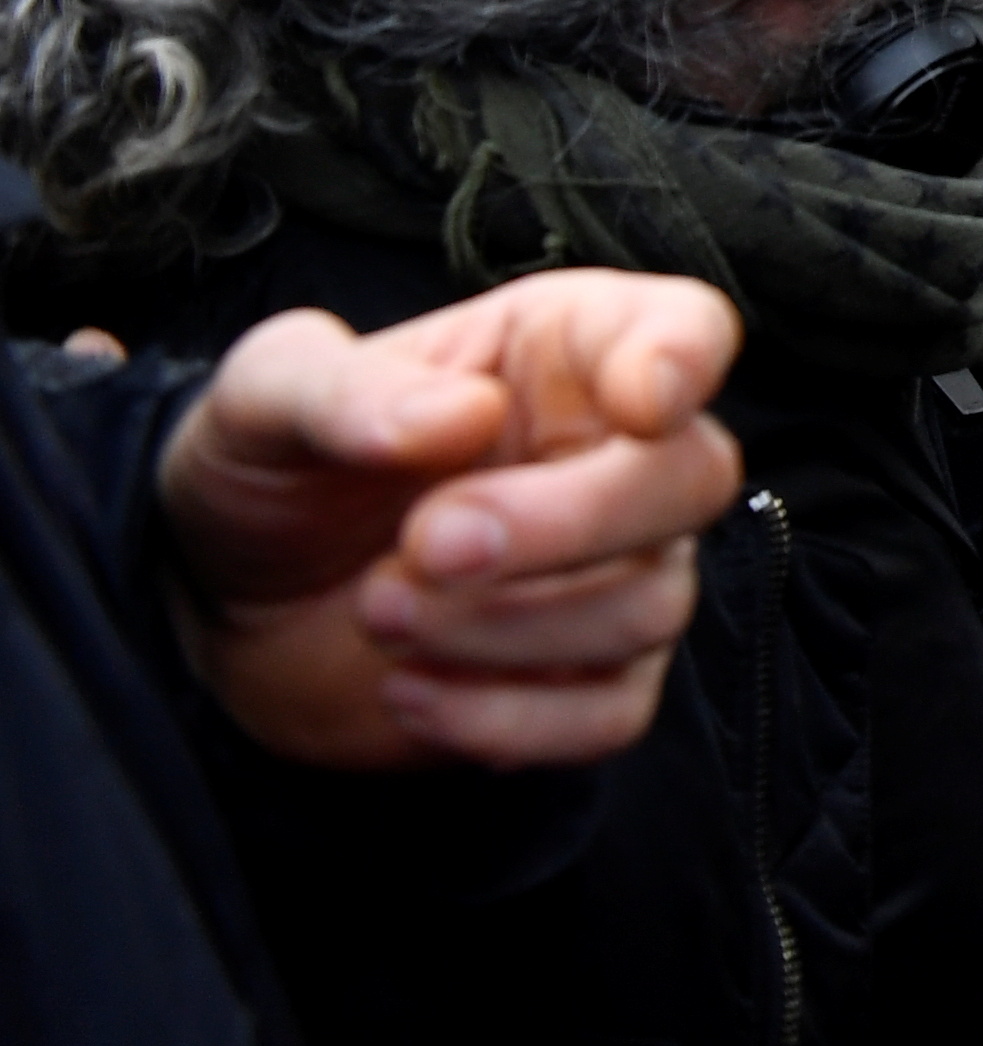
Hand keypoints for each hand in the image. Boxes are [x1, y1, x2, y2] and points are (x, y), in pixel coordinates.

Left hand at [161, 271, 745, 771]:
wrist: (227, 609)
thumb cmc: (269, 473)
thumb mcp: (260, 400)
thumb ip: (340, 390)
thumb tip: (459, 418)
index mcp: (563, 351)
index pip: (687, 328)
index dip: (687, 360)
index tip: (637, 404)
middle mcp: (618, 455)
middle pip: (693, 480)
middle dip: (566, 523)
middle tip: (424, 544)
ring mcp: (619, 574)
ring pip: (651, 607)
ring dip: (501, 627)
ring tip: (376, 611)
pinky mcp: (588, 683)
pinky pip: (611, 716)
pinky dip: (503, 717)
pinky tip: (406, 689)